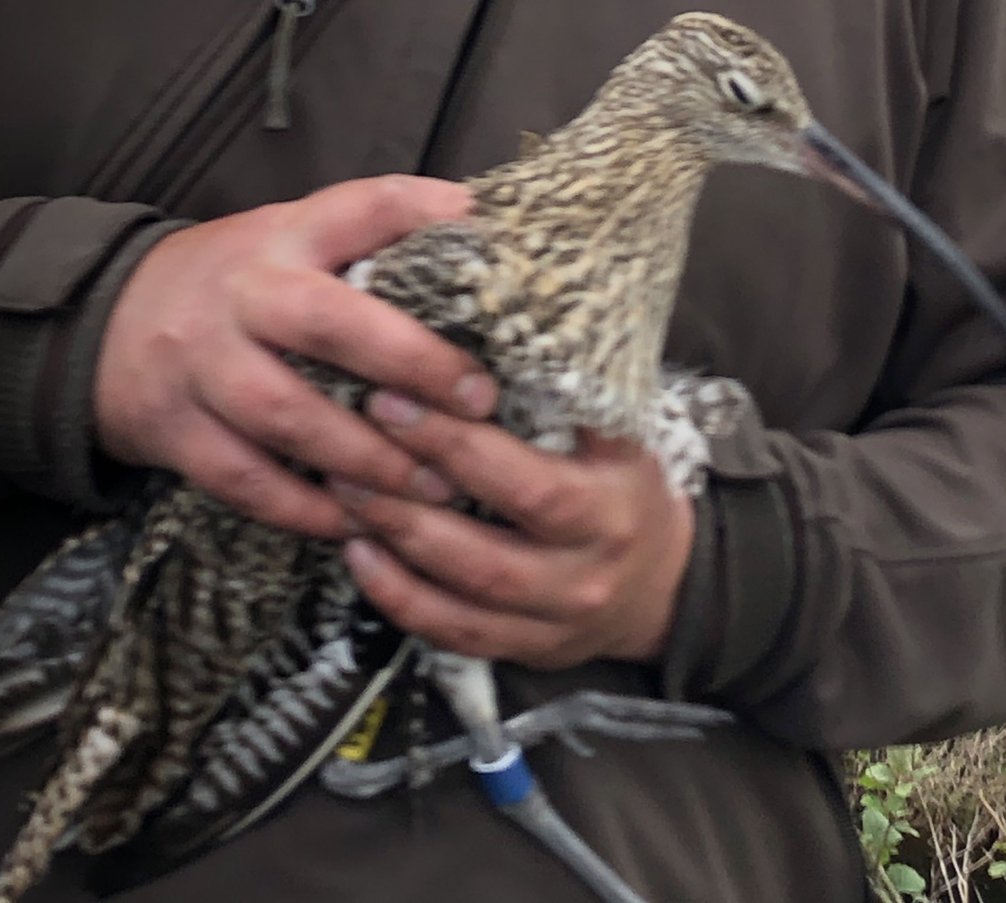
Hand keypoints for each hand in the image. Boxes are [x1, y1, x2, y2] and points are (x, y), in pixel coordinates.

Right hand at [94, 176, 497, 536]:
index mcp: (285, 237)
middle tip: (480, 402)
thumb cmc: (233, 287)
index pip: (360, 207)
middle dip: (413, 363)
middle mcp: (243, 294)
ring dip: (369, 459)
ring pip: (289, 416)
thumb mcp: (290, 242)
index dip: (425, 216)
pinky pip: (247, 482)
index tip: (492, 241)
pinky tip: (359, 525)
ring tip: (435, 487)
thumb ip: (367, 245)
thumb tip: (483, 237)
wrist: (102, 325)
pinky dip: (306, 510)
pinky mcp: (176, 430)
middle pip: (329, 323)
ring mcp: (203, 364)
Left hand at [335, 390, 694, 668]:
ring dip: (397, 546)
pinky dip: (401, 599)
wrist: (661, 586)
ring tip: (343, 493)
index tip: (395, 397)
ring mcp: (555, 622)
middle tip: (350, 443)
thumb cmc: (625, 490)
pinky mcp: (526, 650)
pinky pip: (455, 634)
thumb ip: (574, 398)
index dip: (457, 448)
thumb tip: (508, 330)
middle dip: (410, 499)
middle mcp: (586, 575)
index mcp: (612, 510)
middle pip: (488, 552)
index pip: (530, 485)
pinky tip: (359, 555)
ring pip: (465, 598)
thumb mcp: (622, 438)